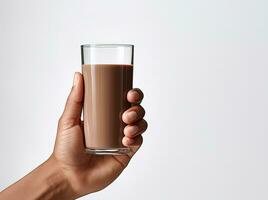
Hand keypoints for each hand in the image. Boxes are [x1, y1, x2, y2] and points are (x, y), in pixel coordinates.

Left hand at [51, 72, 146, 197]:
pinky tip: (126, 139)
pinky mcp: (126, 153)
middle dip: (137, 108)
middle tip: (127, 114)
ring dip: (138, 123)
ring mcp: (122, 139)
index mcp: (105, 114)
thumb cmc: (65, 149)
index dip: (132, 94)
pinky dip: (136, 138)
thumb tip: (78, 75)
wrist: (68, 176)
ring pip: (140, 125)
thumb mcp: (68, 120)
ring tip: (126, 128)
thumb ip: (74, 98)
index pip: (123, 99)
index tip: (129, 92)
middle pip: (136, 110)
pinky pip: (138, 142)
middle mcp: (116, 125)